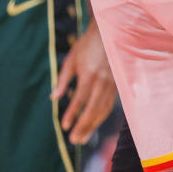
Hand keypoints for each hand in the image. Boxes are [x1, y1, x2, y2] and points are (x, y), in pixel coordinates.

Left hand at [51, 22, 116, 144]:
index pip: (80, 99)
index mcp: (89, 74)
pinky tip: (95, 123)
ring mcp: (112, 82)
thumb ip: (63, 80)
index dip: (72, 114)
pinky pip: (110, 103)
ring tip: (83, 138)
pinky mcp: (118, 83)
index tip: (64, 126)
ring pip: (104, 109)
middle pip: (94, 109)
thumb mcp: (71, 60)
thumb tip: (54, 98)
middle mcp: (103, 81)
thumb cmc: (87, 45)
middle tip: (74, 140)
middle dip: (84, 126)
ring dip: (93, 125)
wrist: (109, 31)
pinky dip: (102, 115)